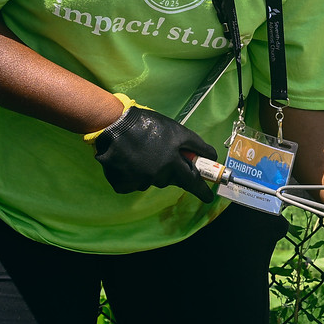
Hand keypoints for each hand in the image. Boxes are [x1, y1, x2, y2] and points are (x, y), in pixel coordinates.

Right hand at [86, 98, 216, 201]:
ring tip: (141, 153)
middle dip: (171, 170)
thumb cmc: (148, 124)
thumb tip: (211, 157)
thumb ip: (194, 145)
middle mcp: (158, 175)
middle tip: (163, 156)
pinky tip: (128, 161)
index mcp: (172, 163)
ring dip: (151, 171)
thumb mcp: (176, 130)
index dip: (201, 190)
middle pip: (171, 179)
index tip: (209, 198)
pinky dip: (132, 175)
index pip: (192, 181)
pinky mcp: (123, 184)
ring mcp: (140, 181)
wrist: (113, 124)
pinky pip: (133, 184)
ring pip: (152, 181)